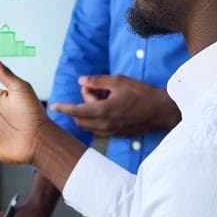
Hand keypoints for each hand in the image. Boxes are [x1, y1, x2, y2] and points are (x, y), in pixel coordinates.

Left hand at [50, 75, 180, 137]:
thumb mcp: (119, 81)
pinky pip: (99, 129)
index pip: (76, 111)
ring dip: (88, 113)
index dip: (63, 108)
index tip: (53, 106)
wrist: (162, 110)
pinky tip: (110, 107)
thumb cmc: (142, 93)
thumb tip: (81, 81)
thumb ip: (98, 81)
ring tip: (104, 98)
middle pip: (80, 119)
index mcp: (103, 110)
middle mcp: (105, 124)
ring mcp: (111, 132)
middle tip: (95, 90)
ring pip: (89, 125)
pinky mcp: (118, 135)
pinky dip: (97, 119)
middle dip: (80, 105)